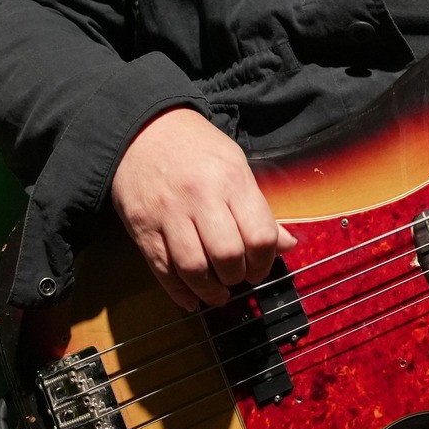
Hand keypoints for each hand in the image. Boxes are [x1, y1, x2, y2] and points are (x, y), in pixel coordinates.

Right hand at [109, 107, 297, 310]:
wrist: (143, 130)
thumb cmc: (196, 148)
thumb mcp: (236, 165)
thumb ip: (259, 208)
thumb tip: (286, 245)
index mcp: (231, 179)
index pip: (260, 235)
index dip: (265, 260)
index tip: (261, 266)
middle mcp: (200, 197)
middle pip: (228, 256)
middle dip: (238, 276)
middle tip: (238, 276)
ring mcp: (168, 214)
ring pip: (194, 268)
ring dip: (210, 290)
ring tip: (218, 292)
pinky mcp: (142, 227)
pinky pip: (161, 269)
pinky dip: (179, 291)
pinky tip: (192, 298)